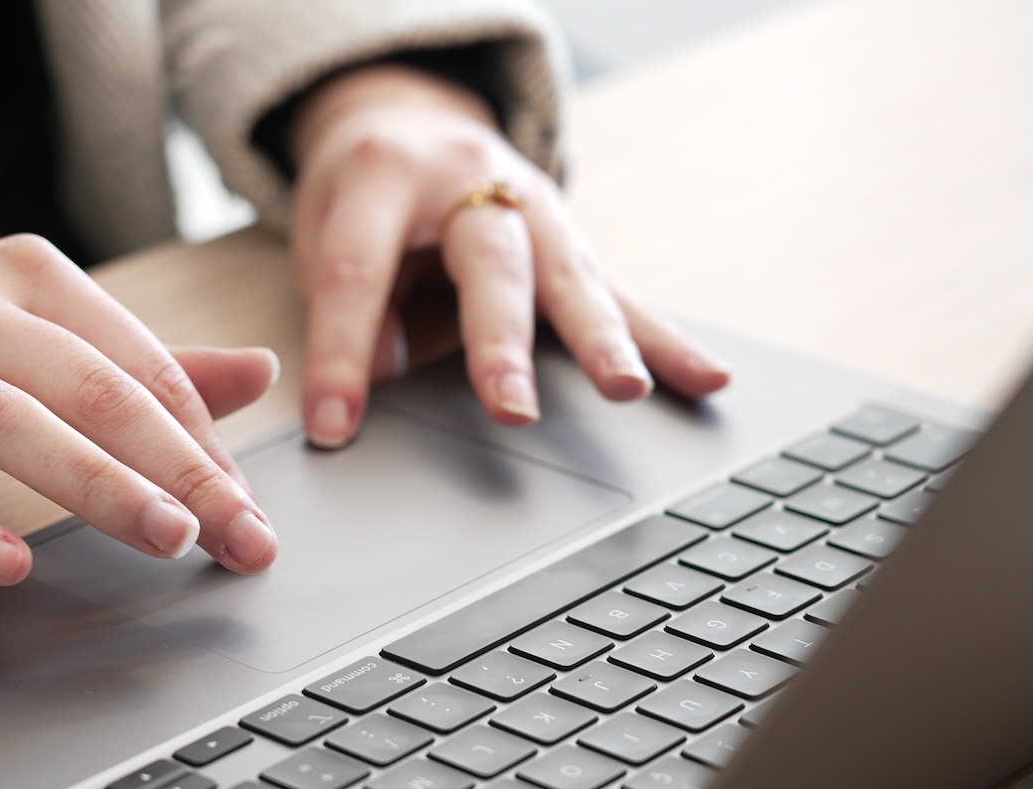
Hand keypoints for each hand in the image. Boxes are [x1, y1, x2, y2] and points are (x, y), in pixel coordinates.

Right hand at [0, 235, 279, 583]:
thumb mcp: (24, 343)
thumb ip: (138, 364)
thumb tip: (259, 372)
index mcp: (26, 277)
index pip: (140, 365)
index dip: (206, 445)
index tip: (250, 514)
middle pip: (93, 389)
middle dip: (180, 468)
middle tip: (239, 535)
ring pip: (10, 424)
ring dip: (98, 484)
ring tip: (166, 537)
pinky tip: (9, 565)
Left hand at [287, 64, 731, 447]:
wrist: (408, 121)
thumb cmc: (361, 194)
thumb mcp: (326, 233)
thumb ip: (354, 309)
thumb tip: (378, 388)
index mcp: (387, 174)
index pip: (360, 271)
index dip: (343, 354)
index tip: (335, 425)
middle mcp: (471, 180)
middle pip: (490, 266)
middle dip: (500, 344)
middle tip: (512, 411)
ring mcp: (532, 207)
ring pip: (570, 277)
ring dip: (601, 342)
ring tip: (627, 391)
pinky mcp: (570, 240)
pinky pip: (620, 292)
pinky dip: (664, 341)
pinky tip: (707, 378)